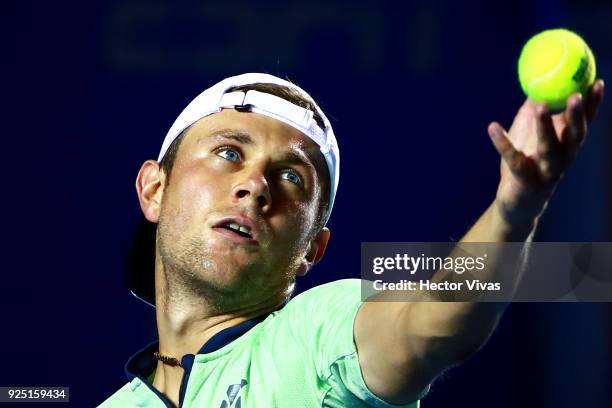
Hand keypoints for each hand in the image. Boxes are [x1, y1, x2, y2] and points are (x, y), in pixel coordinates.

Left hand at [487, 79, 604, 224]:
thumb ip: (535, 107)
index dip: (593, 104)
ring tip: (539, 106)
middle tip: (575, 95)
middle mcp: (563, 158)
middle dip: (577, 116)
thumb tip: (537, 79)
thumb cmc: (525, 160)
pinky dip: (502, 142)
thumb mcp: (530, 131)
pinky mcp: (525, 180)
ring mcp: (546, 171)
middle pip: (575, 136)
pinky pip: (513, 159)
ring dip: (546, 127)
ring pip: (550, 149)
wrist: (516, 201)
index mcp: (566, 145)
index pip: (585, 122)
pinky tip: (492, 126)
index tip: (598, 82)